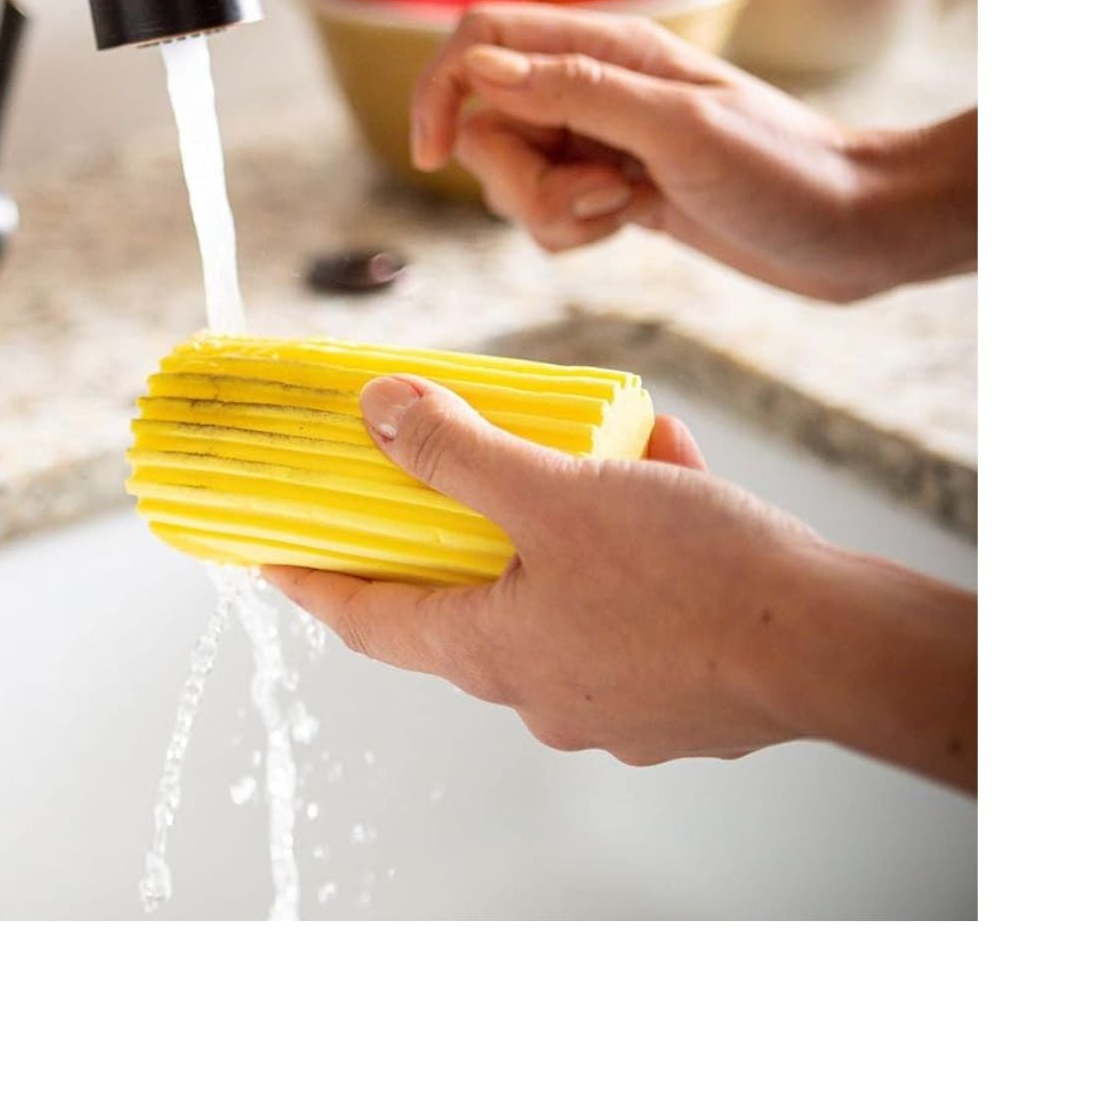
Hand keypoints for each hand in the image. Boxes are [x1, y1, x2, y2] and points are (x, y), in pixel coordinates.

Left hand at [263, 375, 976, 789]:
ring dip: (560, 520)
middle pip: (465, 603)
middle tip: (441, 475)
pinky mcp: (682, 693)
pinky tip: (663, 471)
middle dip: (456, 532)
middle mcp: (540, 692)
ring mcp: (614, 700)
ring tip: (584, 449)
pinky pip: (635, 602)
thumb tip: (377, 410)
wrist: (837, 648)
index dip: (315, 582)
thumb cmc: (690, 579)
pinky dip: (634, 537)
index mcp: (490, 655)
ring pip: (560, 592)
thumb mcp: (555, 494)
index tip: (272, 556)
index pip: (368, 621)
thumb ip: (457, 453)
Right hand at [409, 4, 975, 300]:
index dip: (439, 91)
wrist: (858, 227)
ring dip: (549, 211)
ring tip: (624, 211)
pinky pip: (546, 213)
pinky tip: (630, 227)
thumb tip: (478, 68)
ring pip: (511, 176)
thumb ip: (574, 91)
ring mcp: (602, 140)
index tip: (432, 154)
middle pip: (486, 124)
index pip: (479, 41)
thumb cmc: (786, 170)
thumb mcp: (677, 129)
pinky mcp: (614, 190)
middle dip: (515, 178)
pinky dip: (571, 231)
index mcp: (605, 49)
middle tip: (596, 196)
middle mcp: (593, 87)